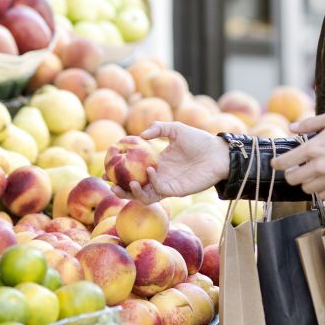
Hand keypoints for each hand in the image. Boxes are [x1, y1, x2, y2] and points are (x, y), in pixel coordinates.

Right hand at [110, 121, 230, 203]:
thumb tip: (140, 136)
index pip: (133, 170)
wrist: (218, 154)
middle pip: (134, 187)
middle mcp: (158, 176)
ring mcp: (166, 185)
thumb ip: (159, 129)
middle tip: (109, 183)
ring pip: (143, 195)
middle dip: (120, 188)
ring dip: (133, 192)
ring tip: (129, 183)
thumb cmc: (199, 140)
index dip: (119, 171)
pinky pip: (158, 191)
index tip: (106, 167)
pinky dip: (151, 183)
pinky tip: (151, 171)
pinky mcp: (175, 191)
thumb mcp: (176, 129)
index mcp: (156, 163)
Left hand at [270, 110, 324, 199]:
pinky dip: (319, 191)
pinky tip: (322, 181)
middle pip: (293, 180)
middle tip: (293, 169)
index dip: (277, 163)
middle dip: (290, 174)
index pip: (285, 162)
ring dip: (305, 183)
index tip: (276, 163)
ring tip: (309, 175)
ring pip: (306, 189)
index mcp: (313, 148)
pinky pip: (323, 196)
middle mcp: (319, 166)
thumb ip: (309, 124)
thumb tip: (291, 128)